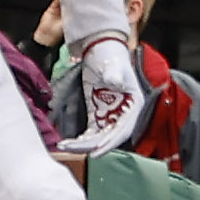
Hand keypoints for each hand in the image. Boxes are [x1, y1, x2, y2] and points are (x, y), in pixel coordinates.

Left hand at [55, 33, 148, 157]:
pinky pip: (92, 131)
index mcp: (134, 105)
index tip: (96, 151)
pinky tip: (70, 142)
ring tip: (66, 146)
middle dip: (91, 145)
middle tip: (73, 149)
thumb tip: (113, 81)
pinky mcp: (98, 112)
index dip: (111, 142)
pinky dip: (82, 138)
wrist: (101, 48)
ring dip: (84, 144)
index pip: (123, 129)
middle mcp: (124, 113)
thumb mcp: (114, 65)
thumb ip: (114, 74)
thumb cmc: (111, 55)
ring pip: (99, 136)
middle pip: (109, 136)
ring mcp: (111, 114)